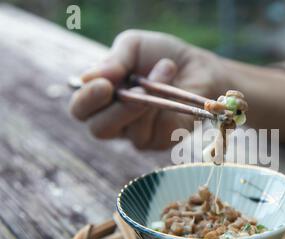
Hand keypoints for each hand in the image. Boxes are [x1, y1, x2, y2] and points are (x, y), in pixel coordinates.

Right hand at [69, 30, 229, 149]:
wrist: (199, 66)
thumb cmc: (161, 55)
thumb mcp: (133, 46)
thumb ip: (113, 61)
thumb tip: (88, 78)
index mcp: (101, 99)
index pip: (81, 110)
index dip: (87, 101)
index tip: (103, 84)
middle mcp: (115, 120)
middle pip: (99, 129)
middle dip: (119, 108)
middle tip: (137, 86)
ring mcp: (137, 134)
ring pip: (131, 131)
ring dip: (149, 98)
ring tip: (166, 68)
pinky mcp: (160, 141)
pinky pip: (155, 131)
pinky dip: (164, 107)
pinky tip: (174, 88)